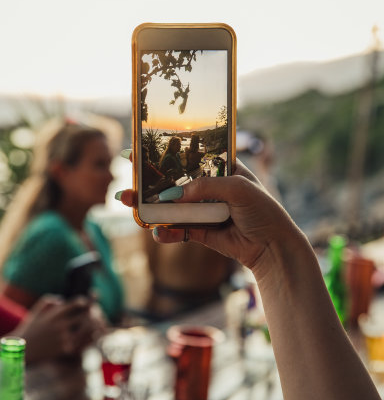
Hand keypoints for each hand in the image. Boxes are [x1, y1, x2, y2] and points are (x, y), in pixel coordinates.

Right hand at [15, 296, 103, 361]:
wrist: (23, 350)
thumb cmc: (29, 329)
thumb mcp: (36, 311)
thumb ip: (48, 301)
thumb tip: (62, 300)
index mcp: (55, 314)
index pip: (76, 304)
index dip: (85, 302)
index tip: (88, 303)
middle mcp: (60, 325)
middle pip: (85, 316)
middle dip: (92, 314)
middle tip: (97, 314)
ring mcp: (64, 338)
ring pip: (86, 330)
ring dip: (94, 327)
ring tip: (98, 325)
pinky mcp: (65, 349)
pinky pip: (82, 343)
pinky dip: (89, 339)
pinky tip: (92, 337)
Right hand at [118, 159, 301, 272]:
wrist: (273, 247)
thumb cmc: (263, 210)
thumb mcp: (238, 188)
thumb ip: (205, 187)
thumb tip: (173, 194)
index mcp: (221, 168)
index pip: (187, 157)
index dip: (163, 154)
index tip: (137, 152)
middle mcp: (210, 188)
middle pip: (173, 183)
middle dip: (149, 183)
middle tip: (126, 182)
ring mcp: (204, 210)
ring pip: (171, 208)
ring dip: (150, 207)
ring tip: (128, 204)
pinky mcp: (202, 232)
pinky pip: (178, 230)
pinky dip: (166, 232)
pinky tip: (156, 232)